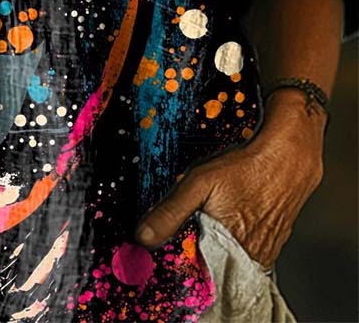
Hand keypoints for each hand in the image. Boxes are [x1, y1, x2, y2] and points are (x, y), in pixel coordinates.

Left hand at [133, 90, 326, 269]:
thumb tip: (144, 237)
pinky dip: (233, 247)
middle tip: (193, 230)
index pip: (197, 275)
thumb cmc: (245, 168)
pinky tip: (229, 225)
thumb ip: (170, 211)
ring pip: (231, 263)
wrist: (288, 158)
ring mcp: (265, 255)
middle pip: (214, 270)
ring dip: (216, 251)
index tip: (167, 251)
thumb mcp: (199, 183)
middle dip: (197, 255)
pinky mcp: (273, 247)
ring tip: (212, 224)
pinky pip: (246, 256)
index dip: (180, 262)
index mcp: (229, 250)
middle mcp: (250, 259)